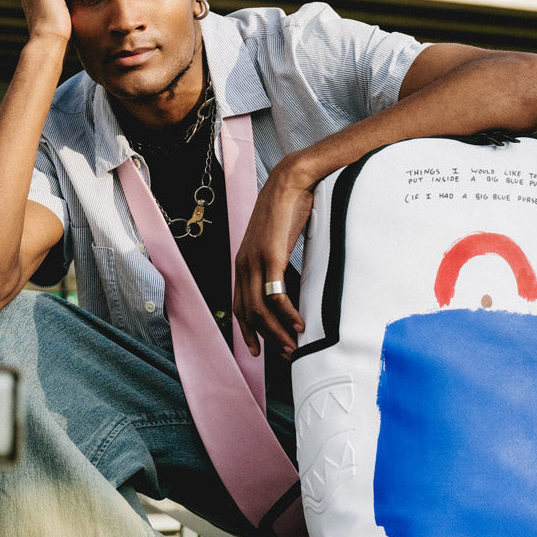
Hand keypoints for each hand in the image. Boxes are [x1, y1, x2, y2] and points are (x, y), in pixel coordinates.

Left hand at [233, 157, 310, 357]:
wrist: (290, 182)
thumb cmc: (287, 209)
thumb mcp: (276, 240)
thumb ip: (275, 260)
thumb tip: (285, 279)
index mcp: (243, 262)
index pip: (239, 305)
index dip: (247, 331)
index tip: (258, 350)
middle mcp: (243, 265)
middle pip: (249, 313)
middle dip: (266, 338)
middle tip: (284, 355)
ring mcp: (255, 261)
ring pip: (260, 310)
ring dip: (277, 332)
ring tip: (293, 346)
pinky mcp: (270, 257)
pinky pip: (275, 295)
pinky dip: (287, 314)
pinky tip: (298, 324)